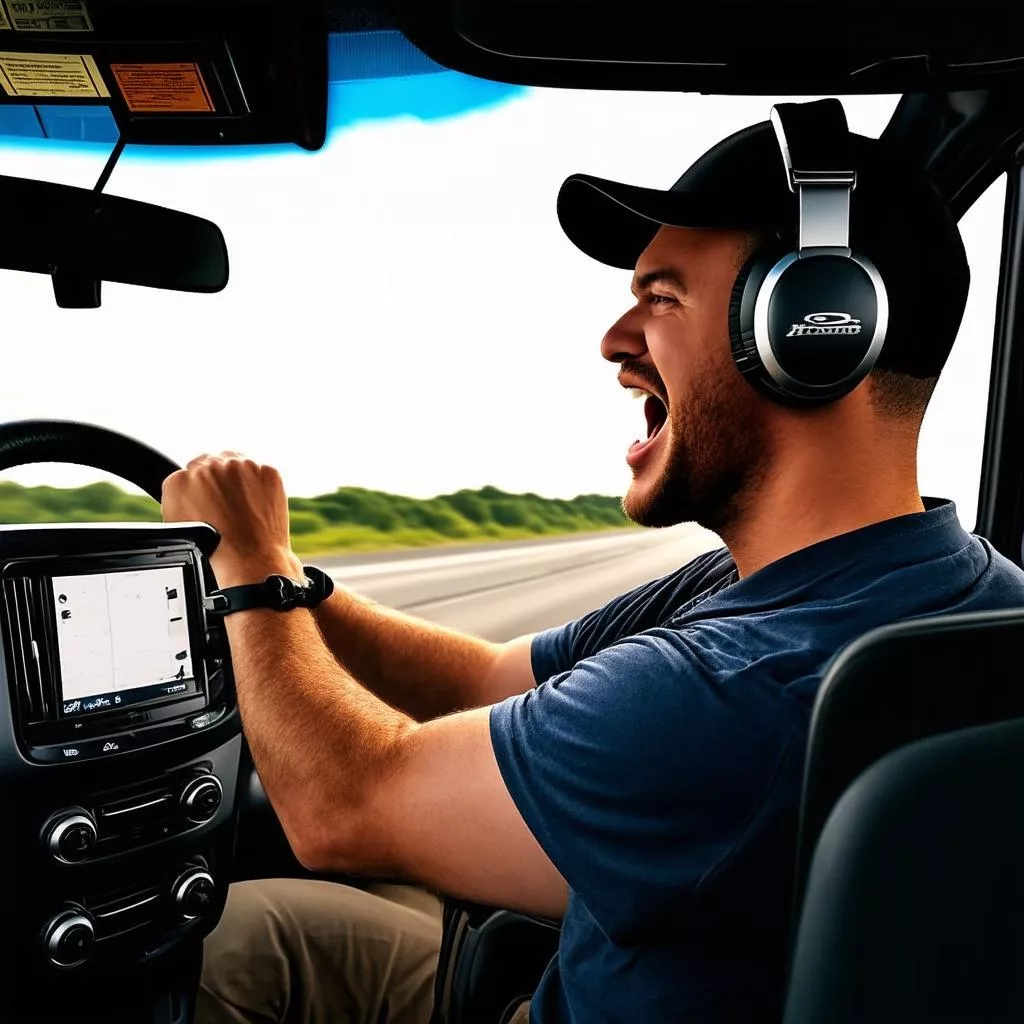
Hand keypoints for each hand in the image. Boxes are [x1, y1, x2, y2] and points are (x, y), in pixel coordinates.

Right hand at [162, 451, 302, 586]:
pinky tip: (258, 504)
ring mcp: (240, 466)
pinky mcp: (266, 472)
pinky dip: (261, 485)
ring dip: (238, 478)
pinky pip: (261, 472)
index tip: (208, 500)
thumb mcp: (179, 524)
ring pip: (237, 463)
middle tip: (226, 504)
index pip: (190, 470)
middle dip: (218, 480)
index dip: (200, 487)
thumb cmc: (216, 549)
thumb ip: (179, 495)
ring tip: (242, 505)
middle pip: (212, 462)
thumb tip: (187, 483)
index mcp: (179, 480)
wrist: (250, 559)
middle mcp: (208, 466)